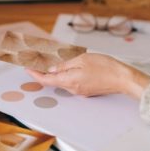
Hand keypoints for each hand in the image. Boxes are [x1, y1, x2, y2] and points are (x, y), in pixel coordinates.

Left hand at [26, 53, 149, 98]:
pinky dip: (63, 76)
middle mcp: (72, 89)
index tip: (27, 69)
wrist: (122, 78)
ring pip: (61, 82)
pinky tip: (64, 69)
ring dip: (53, 74)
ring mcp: (79, 91)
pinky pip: (69, 83)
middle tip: (36, 63)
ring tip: (49, 63)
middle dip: (43, 73)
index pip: (46, 80)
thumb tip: (52, 69)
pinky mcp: (85, 90)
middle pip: (52, 82)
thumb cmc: (105, 67)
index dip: (35, 75)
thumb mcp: (82, 59)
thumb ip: (64, 65)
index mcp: (69, 80)